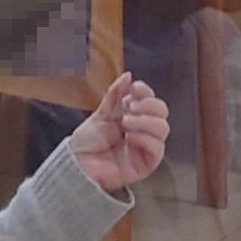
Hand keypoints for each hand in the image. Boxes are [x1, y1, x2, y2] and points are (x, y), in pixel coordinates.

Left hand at [69, 71, 171, 191]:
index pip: (152, 101)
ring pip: (163, 128)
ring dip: (144, 122)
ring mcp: (145, 147)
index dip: (146, 92)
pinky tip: (129, 138)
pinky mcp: (146, 164)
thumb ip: (115, 95)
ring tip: (125, 124)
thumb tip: (128, 76)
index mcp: (133, 116)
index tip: (135, 88)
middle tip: (129, 108)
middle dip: (148, 106)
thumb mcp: (100, 113)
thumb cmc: (86, 142)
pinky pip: (157, 149)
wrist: (77, 164)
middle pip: (162, 113)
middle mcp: (142, 130)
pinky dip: (145, 139)